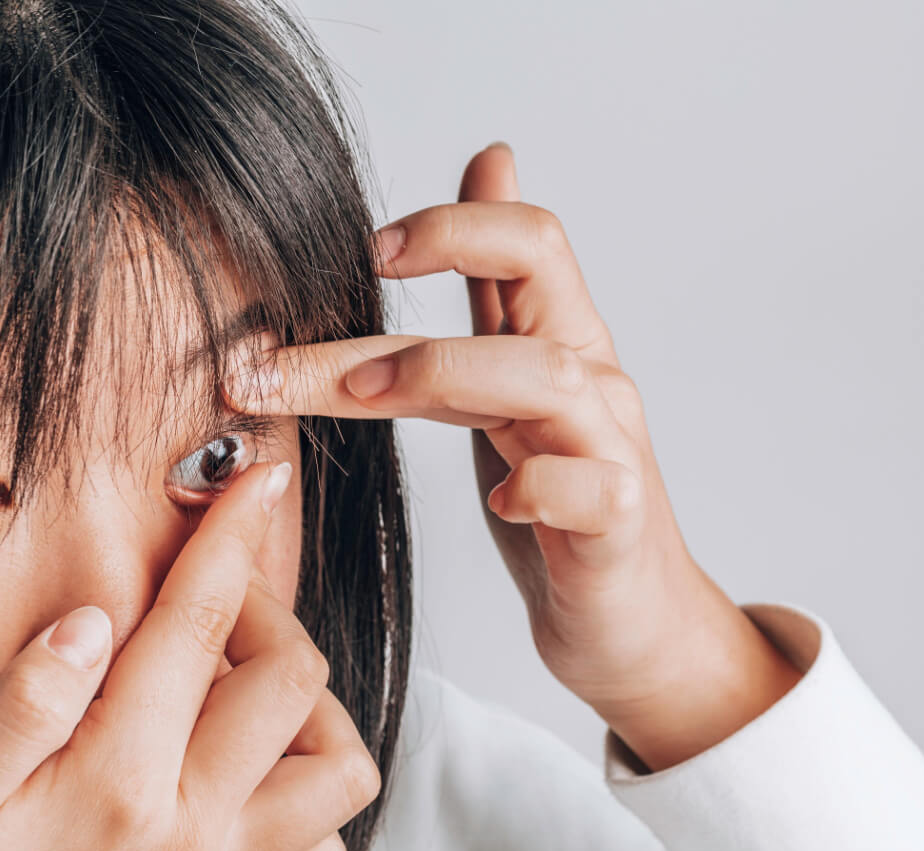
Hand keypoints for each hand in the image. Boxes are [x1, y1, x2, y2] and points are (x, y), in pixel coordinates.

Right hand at [0, 460, 380, 850]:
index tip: (259, 482)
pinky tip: (237, 775)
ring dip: (306, 712)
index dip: (231, 540)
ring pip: (338, 776)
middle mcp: (187, 838)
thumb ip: (19, 700)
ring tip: (233, 693)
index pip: (198, 630)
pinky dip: (305, 797)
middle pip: (294, 687)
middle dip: (265, 613)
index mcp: (112, 786)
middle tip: (202, 602)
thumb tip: (93, 618)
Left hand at [222, 143, 800, 771]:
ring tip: (364, 390)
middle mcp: (590, 378)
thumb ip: (493, 286)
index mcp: (558, 338)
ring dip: (444, 368)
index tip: (362, 249)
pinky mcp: (616, 526)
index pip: (527, 236)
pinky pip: (589, 489)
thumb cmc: (560, 500)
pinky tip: (497, 500)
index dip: (449, 223)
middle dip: (422, 273)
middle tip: (295, 340)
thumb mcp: (510, 379)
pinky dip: (539, 488)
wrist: (628, 622)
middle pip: (531, 275)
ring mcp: (609, 449)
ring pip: (551, 373)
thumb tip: (489, 156)